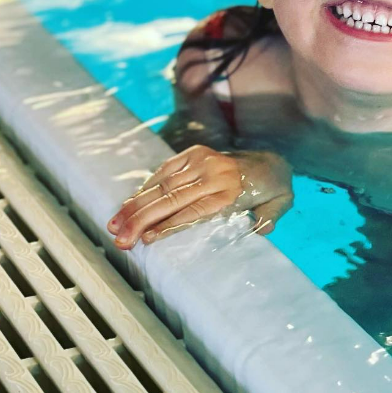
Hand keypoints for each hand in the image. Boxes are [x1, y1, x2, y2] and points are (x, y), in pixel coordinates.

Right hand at [106, 146, 292, 248]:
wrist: (273, 162)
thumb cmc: (271, 192)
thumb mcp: (277, 209)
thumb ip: (265, 222)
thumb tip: (252, 231)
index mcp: (232, 192)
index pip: (193, 212)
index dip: (167, 226)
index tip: (145, 240)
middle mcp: (215, 174)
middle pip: (172, 198)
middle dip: (142, 220)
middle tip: (119, 239)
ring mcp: (203, 160)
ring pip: (163, 184)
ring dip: (136, 206)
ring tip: (114, 225)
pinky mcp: (195, 152)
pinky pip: (165, 171)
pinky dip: (146, 188)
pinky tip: (129, 205)